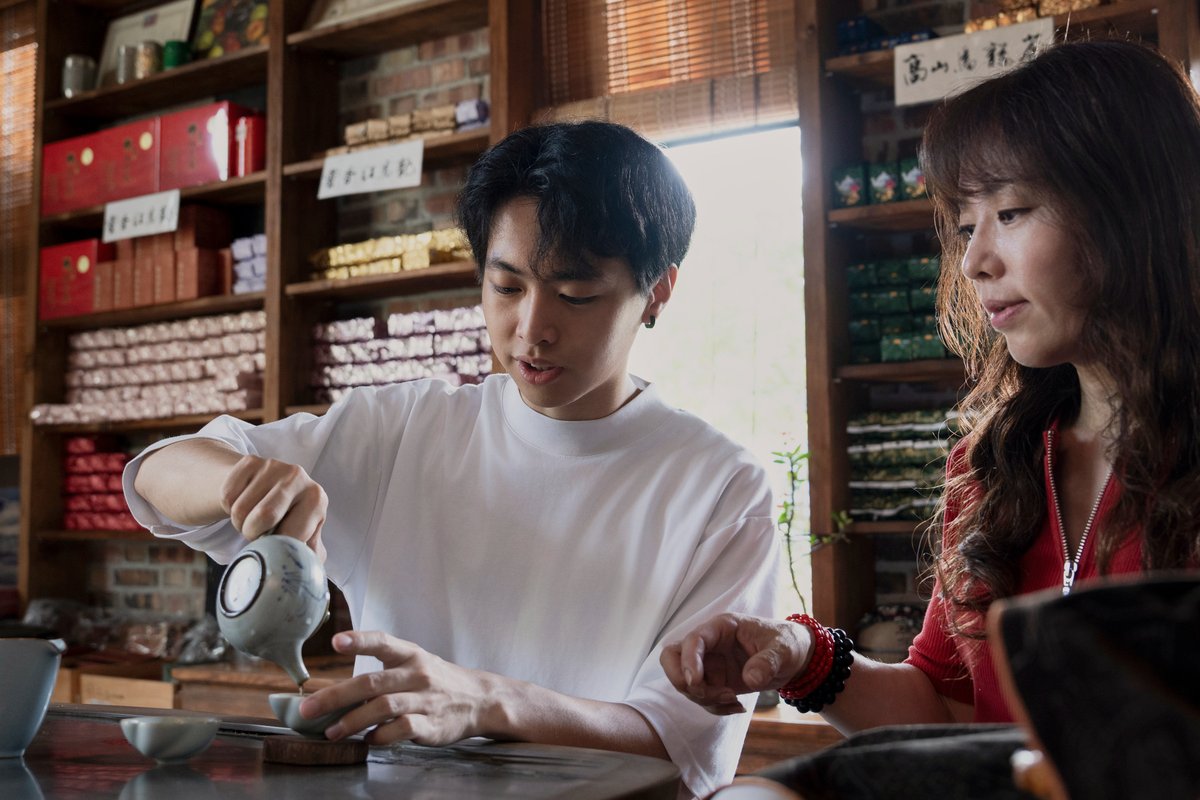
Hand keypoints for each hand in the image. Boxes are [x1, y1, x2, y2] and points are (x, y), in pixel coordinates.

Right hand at [219, 454, 327, 558]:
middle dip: (253, 535)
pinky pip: (227, 495)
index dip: (275, 549)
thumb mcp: (305, 537)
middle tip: (257, 534)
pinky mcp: (250, 460)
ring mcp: (274, 465)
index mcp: (317, 500)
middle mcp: (299, 477)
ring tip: (251, 519)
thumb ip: (309, 557)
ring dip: (239, 523)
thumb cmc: (288, 520)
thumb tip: (306, 580)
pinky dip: (228, 508)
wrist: (266, 489)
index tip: (272, 549)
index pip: (292, 535)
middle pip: (263, 517)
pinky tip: (243, 502)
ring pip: (240, 509)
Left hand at [299, 630, 496, 745]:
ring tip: (332, 732)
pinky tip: (367, 740)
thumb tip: (334, 694)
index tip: (336, 642)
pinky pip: (401, 731)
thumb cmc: (436, 681)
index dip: (359, 641)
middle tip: (308, 710)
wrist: (479, 699)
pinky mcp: (432, 725)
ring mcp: (425, 700)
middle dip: (336, 697)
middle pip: (372, 683)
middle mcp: (417, 674)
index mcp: (410, 655)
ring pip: (383, 708)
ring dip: (352, 721)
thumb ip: (381, 674)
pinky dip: (380, 737)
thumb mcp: (414, 665)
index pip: (383, 642)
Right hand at [660, 613, 811, 714]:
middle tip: (703, 694)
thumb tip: (750, 679)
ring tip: (734, 701)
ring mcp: (709, 664)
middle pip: (672, 657)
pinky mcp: (714, 681)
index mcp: (722, 627)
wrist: (794, 658)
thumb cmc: (787, 643)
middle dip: (681, 680)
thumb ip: (767, 662)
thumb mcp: (783, 650)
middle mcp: (709, 644)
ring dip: (704, 698)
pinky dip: (715, 707)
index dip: (688, 660)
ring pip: (685, 682)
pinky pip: (702, 697)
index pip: (693, 640)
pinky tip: (738, 707)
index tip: (695, 683)